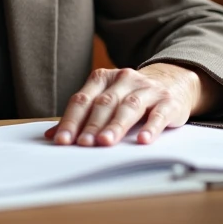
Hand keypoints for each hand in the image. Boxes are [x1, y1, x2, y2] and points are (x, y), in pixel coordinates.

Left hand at [45, 63, 203, 145]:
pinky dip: (151, 127)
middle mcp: (124, 79)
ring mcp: (147, 89)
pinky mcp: (168, 101)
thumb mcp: (104, 100)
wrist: (170, 82)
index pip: (83, 99)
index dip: (71, 120)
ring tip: (106, 142)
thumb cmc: (129, 97)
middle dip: (92, 125)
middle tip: (84, 144)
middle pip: (104, 103)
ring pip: (129, 106)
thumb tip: (52, 135)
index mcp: (103, 78)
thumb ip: (81, 116)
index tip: (62, 141)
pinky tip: (143, 140)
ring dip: (116, 125)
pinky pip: (158, 114)